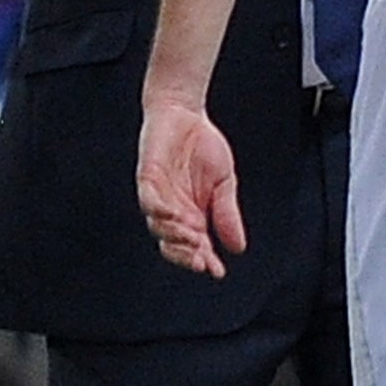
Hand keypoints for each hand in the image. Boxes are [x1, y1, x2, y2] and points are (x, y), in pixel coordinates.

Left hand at [137, 99, 245, 277]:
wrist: (186, 114)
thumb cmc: (203, 147)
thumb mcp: (224, 183)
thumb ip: (227, 213)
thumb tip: (238, 248)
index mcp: (192, 216)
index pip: (195, 247)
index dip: (205, 260)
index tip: (217, 271)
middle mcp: (172, 212)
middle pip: (172, 244)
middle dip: (186, 255)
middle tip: (201, 261)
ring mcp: (157, 196)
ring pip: (159, 226)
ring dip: (175, 236)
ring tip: (193, 240)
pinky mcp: (147, 179)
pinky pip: (149, 201)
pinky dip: (159, 210)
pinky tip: (174, 215)